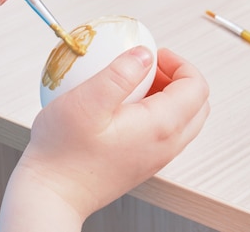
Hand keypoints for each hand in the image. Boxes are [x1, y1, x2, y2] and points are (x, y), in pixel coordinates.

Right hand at [0, 47, 209, 229]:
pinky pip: (166, 132)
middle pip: (197, 103)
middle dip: (179, 78)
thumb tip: (144, 54)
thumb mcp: (88, 101)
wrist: (51, 194)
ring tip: (136, 83)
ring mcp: (156, 157)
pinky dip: (157, 111)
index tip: (155, 55)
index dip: (181, 63)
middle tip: (150, 67)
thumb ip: (120, 73)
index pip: (197, 87)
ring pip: (184, 119)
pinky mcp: (143, 162)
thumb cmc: (63, 153)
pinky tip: (124, 106)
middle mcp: (166, 145)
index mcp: (161, 126)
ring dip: (169, 94)